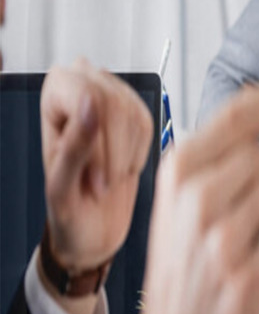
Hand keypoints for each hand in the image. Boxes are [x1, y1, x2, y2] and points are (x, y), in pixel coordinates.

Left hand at [41, 60, 152, 271]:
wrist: (94, 225)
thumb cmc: (71, 209)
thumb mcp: (63, 186)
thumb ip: (74, 145)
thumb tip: (90, 106)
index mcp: (54, 97)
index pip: (87, 95)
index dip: (99, 142)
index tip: (97, 179)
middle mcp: (82, 87)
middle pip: (115, 102)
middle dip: (116, 152)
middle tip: (105, 183)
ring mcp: (112, 97)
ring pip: (136, 115)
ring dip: (128, 157)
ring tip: (110, 176)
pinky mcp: (135, 114)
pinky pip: (149, 125)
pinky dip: (141, 155)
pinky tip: (124, 167)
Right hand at [125, 78, 258, 313]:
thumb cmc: (180, 276)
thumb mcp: (176, 210)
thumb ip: (212, 162)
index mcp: (173, 178)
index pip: (231, 122)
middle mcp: (195, 202)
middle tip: (232, 218)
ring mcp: (222, 241)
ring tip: (237, 245)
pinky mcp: (249, 275)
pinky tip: (252, 264)